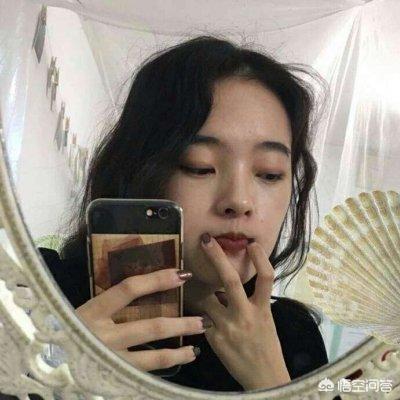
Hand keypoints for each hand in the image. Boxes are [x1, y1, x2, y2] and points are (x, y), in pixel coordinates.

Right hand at [76, 268, 203, 371]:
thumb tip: (149, 282)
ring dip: (179, 348)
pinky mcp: (115, 375)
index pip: (129, 288)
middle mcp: (103, 335)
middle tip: (203, 319)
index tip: (182, 274)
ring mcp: (110, 358)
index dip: (157, 280)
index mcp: (95, 310)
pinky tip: (184, 356)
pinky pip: (147, 370)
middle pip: (150, 326)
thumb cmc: (73, 327)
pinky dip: (168, 363)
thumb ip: (113, 300)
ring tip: (199, 342)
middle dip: (181, 323)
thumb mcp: (89, 308)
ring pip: (153, 354)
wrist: (51, 361)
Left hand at [199, 235, 290, 389]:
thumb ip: (250, 302)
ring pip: (205, 298)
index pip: (266, 278)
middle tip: (206, 240)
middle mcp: (245, 315)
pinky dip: (196, 310)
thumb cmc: (266, 346)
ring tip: (187, 278)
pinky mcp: (214, 339)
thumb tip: (227, 284)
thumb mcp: (265, 321)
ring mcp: (227, 327)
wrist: (264, 379)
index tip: (252, 243)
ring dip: (197, 288)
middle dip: (217, 257)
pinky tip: (190, 309)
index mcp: (262, 310)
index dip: (260, 258)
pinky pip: (200, 318)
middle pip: (231, 280)